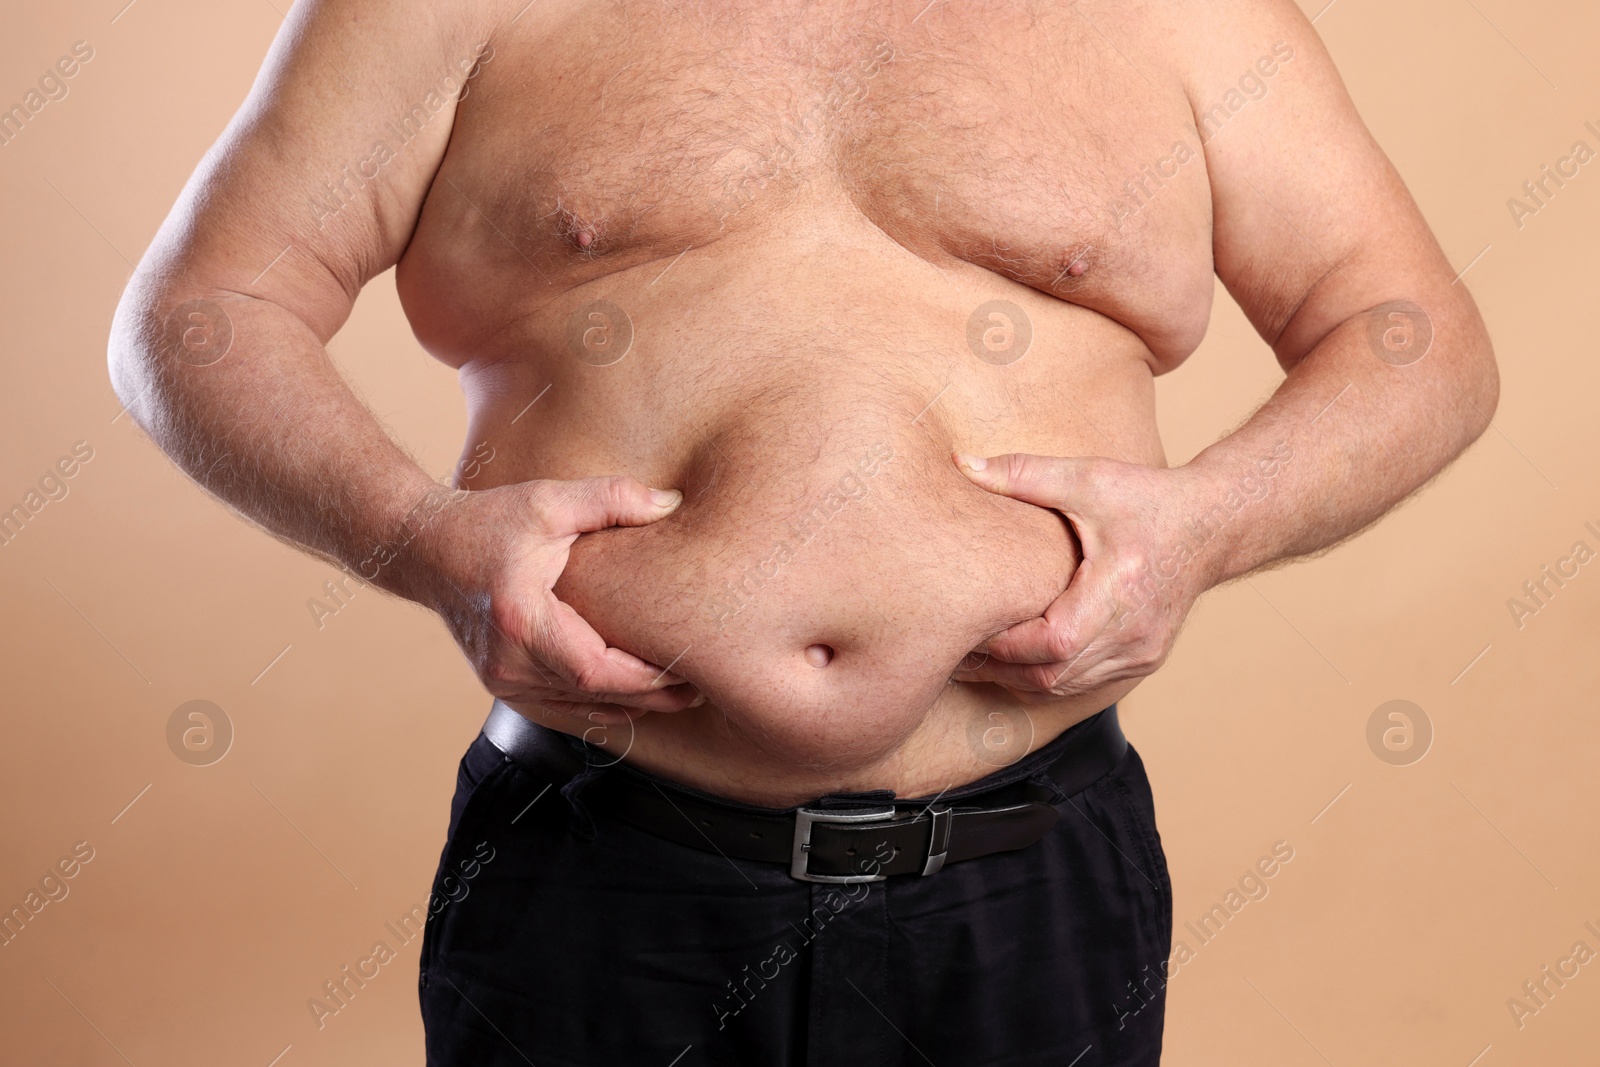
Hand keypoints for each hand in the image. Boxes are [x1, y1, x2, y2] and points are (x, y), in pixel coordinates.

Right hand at [410, 476, 702, 724]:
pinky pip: (562, 703)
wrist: (425, 549)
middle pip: (592, 694)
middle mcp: (508, 661)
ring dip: (630, 702)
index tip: (685, 667)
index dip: (643, 676)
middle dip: (650, 696)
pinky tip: (637, 696)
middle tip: (700, 689)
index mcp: (520, 619)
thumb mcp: (549, 501)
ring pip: (579, 705)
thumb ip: (611, 499)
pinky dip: (601, 701)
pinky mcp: (504, 683)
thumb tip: (672, 502)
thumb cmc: (488, 522)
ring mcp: (503, 679)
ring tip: (680, 694)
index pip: (593, 668)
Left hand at [950, 452, 1219, 700]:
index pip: (1052, 643)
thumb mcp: (1088, 478)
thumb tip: (961, 462)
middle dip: (999, 667)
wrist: (1213, 524)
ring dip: (1019, 677)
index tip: (967, 624)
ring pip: (1065, 687)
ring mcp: (1142, 653)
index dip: (1004, 643)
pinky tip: (1020, 659)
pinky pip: (1085, 684)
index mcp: (1120, 593)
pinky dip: (1048, 677)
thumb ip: (1023, 474)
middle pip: (1052, 675)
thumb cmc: (1149, 499)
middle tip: (957, 650)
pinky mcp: (1144, 659)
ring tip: (978, 658)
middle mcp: (1133, 634)